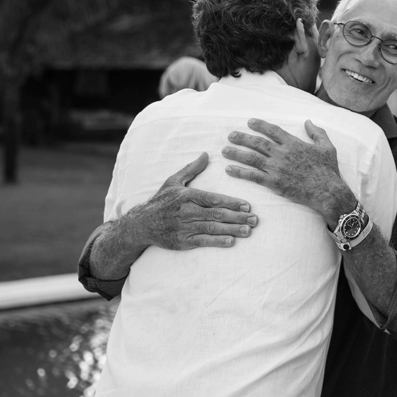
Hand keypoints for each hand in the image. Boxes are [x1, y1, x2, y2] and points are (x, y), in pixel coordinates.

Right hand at [126, 153, 256, 249]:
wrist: (141, 224)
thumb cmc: (161, 201)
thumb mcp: (173, 181)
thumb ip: (191, 169)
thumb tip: (206, 154)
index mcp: (187, 196)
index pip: (213, 199)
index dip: (231, 202)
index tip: (247, 205)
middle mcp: (187, 211)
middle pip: (216, 214)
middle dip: (238, 217)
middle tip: (255, 219)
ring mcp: (185, 227)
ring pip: (212, 228)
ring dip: (232, 230)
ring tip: (248, 231)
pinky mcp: (183, 241)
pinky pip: (203, 241)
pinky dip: (217, 242)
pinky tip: (231, 242)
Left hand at [223, 118, 355, 226]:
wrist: (327, 191)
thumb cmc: (328, 170)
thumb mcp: (327, 147)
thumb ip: (317, 132)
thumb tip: (308, 121)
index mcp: (294, 144)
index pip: (273, 131)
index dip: (260, 125)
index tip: (249, 122)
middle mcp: (282, 154)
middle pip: (258, 143)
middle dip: (242, 138)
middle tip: (231, 135)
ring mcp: (277, 168)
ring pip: (252, 158)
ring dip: (236, 153)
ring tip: (225, 150)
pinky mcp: (274, 183)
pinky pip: (253, 176)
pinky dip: (240, 172)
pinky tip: (229, 169)